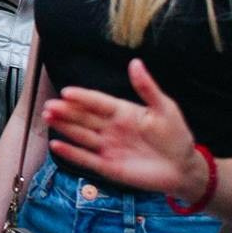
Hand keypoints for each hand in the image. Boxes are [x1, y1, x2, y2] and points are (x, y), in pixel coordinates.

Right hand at [42, 59, 206, 198]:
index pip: (97, 102)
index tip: (67, 92)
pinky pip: (86, 158)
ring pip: (81, 135)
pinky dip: (71, 152)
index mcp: (122, 112)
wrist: (184, 169)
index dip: (82, 97)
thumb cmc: (176, 136)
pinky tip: (56, 144)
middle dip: (66, 111)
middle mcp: (110, 128)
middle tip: (49, 106)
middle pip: (83, 117)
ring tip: (48, 118)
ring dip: (64, 127)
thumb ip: (147, 88)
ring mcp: (108, 147)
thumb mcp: (165, 109)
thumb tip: (135, 63)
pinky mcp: (108, 167)